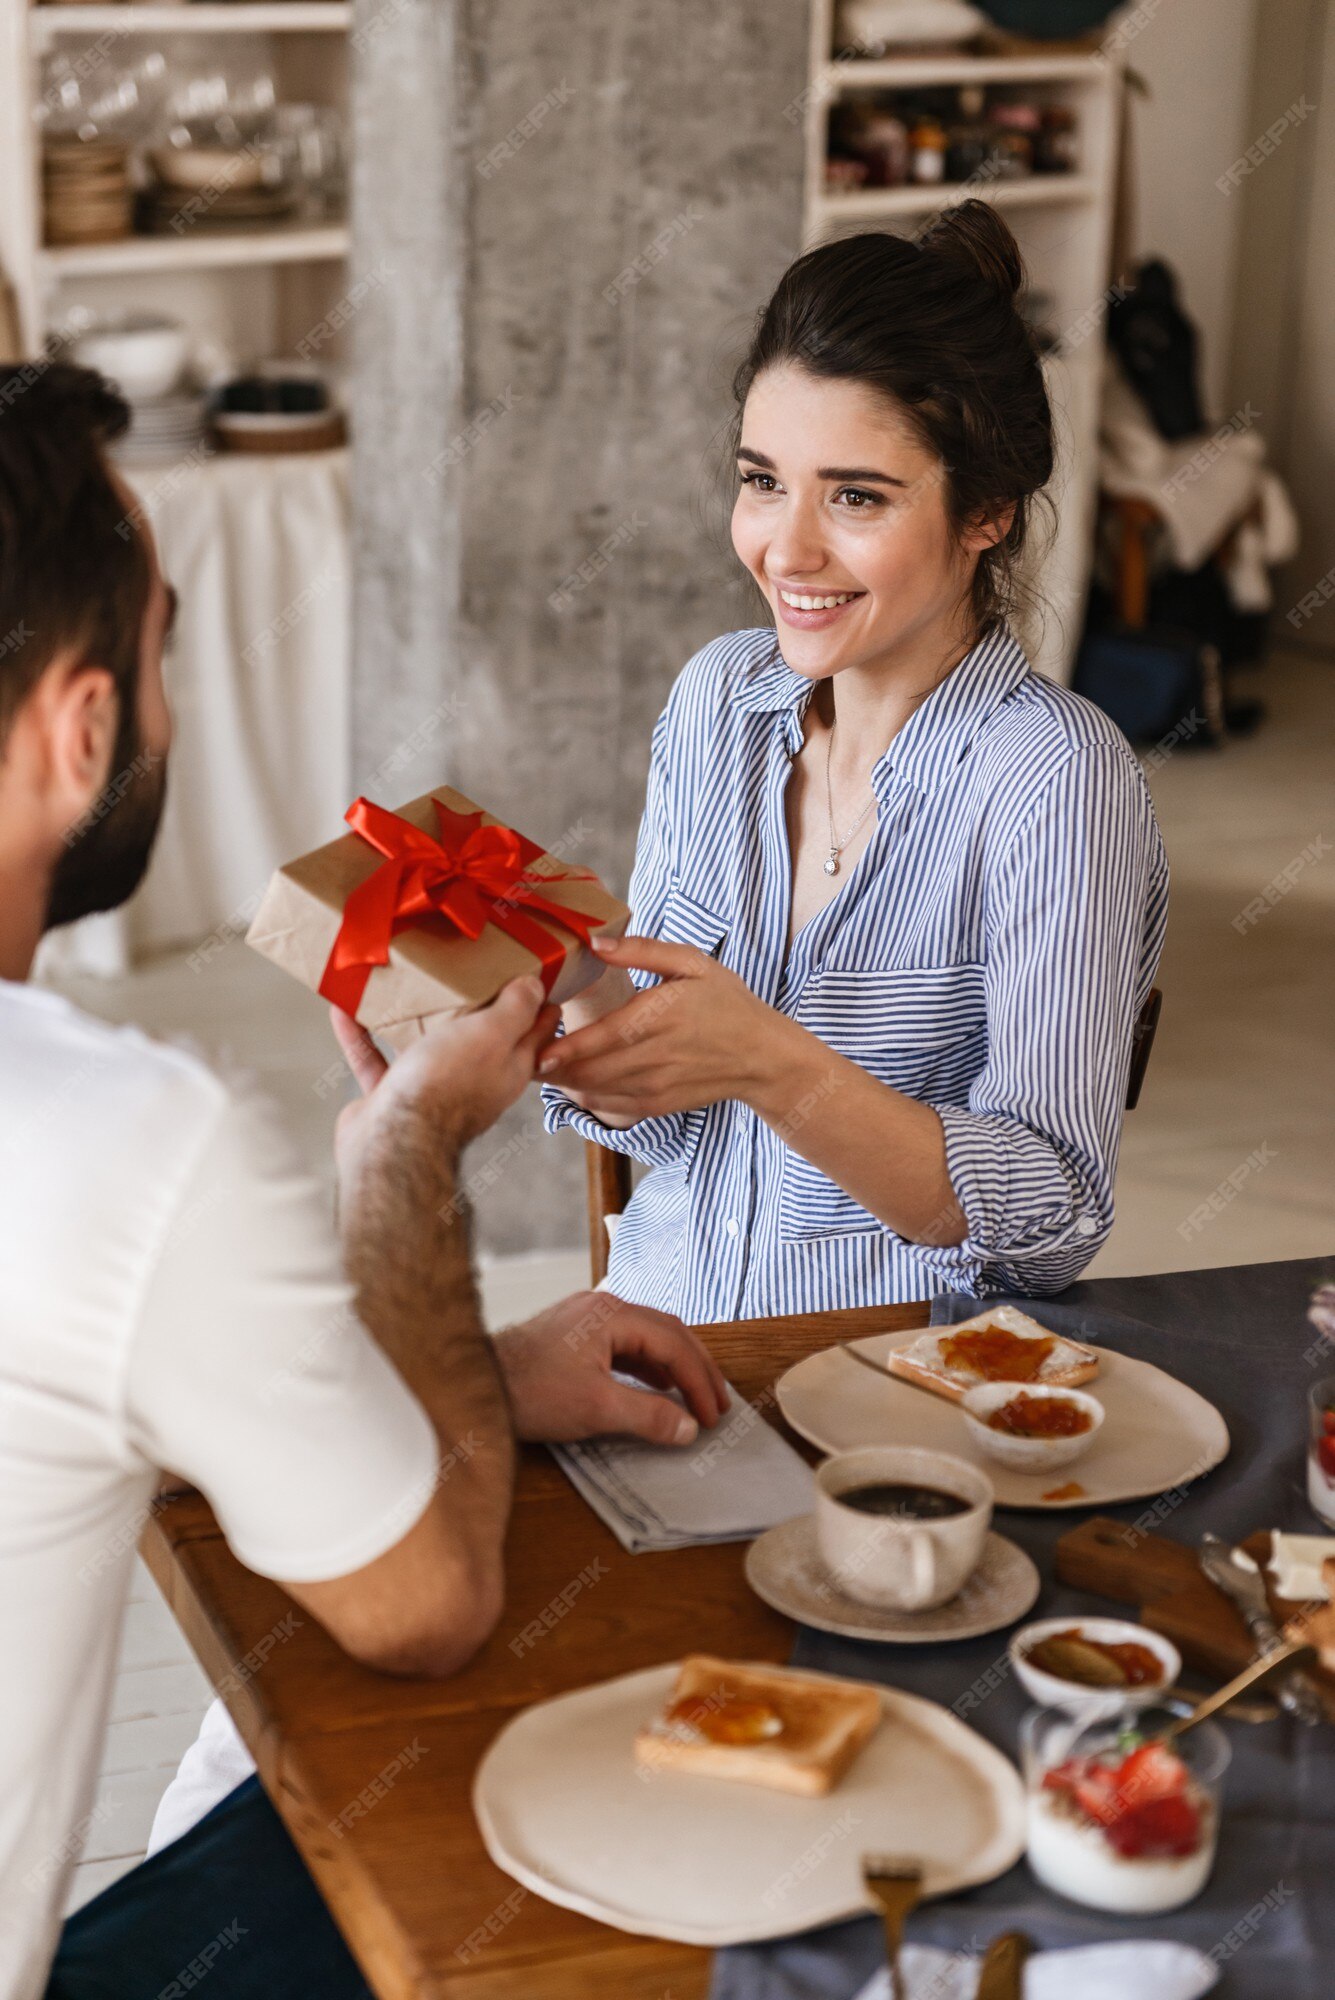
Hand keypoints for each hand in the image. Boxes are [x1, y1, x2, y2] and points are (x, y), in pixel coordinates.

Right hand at [331, 975, 559, 1200]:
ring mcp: (430, 1090)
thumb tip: (535, 986)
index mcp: (506, 1067)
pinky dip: (360, 1036)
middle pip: (477, 1036)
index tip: (534, 971)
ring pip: (423, 1046)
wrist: (393, 1142)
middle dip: (472, 1005)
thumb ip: (515, 1010)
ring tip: (400, 983)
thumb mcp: (492, 1034)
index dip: (538, 1002)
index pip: (533, 1031)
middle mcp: (472, 1080)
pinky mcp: (391, 1099)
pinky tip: (343, 1009)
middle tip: (463, 966)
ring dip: (410, 1017)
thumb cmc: (447, 1083)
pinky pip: (374, 1060)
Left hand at [493, 1290, 730, 1445]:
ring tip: (695, 1397)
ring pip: (648, 1337)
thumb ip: (647, 1416)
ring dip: (674, 1367)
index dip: (700, 1381)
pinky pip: (626, 1345)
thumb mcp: (595, 1409)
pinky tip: (655, 1387)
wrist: (476, 1384)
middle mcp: (602, 1307)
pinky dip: (649, 1367)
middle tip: (720, 1403)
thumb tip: (688, 1428)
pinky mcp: (574, 1335)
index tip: (714, 1415)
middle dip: (696, 1368)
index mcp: (612, 1315)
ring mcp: (586, 1318)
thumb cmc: (529, 1391)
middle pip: (667, 1332)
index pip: (673, 1344)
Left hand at [535, 933, 787, 1119]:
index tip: (536, 1047)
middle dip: (550, 1065)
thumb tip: (594, 942)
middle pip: (589, 1070)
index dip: (566, 1048)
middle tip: (520, 1049)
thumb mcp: (693, 963)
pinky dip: (584, 1095)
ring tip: (538, 1063)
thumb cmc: (727, 1003)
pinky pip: (608, 1107)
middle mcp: (655, 1057)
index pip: (604, 1037)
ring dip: (561, 1080)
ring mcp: (655, 1087)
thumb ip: (642, 951)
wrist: (762, 1058)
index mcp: (661, 1016)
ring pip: (593, 1091)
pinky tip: (572, 1079)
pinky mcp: (655, 1106)